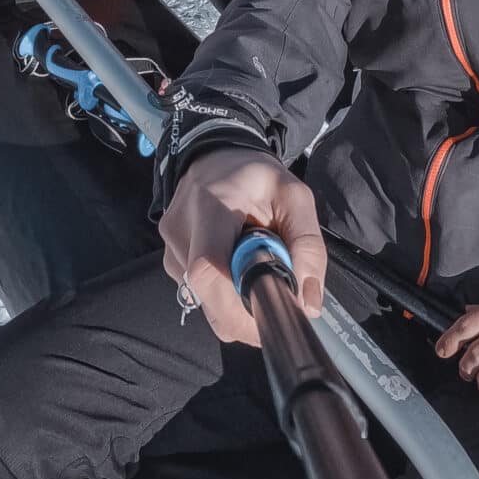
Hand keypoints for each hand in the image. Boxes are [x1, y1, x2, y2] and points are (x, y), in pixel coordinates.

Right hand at [158, 146, 324, 346]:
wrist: (217, 157)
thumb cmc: (256, 176)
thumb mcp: (295, 197)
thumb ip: (308, 247)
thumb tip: (309, 303)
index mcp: (211, 208)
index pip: (208, 270)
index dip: (237, 310)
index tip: (270, 321)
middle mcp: (180, 230)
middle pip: (205, 296)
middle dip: (243, 316)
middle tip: (274, 306)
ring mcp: (169, 247)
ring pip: (203, 300)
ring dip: (234, 300)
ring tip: (251, 267)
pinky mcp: (169, 259)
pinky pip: (198, 293)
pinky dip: (222, 292)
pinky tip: (234, 266)